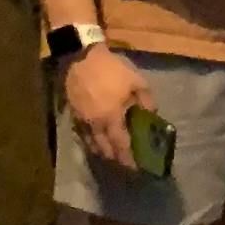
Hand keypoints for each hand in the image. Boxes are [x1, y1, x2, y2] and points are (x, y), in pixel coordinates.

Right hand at [63, 46, 154, 173]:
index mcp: (112, 117)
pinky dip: (89, 140)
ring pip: (90, 142)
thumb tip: (152, 115)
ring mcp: (81, 118)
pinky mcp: (72, 112)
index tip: (135, 167)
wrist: (81, 56)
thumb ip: (146, 101)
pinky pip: (81, 132)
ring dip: (101, 151)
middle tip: (123, 162)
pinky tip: (94, 139)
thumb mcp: (137, 82)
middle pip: (103, 148)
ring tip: (110, 154)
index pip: (121, 144)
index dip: (127, 157)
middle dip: (114, 157)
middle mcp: (95, 123)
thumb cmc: (112, 69)